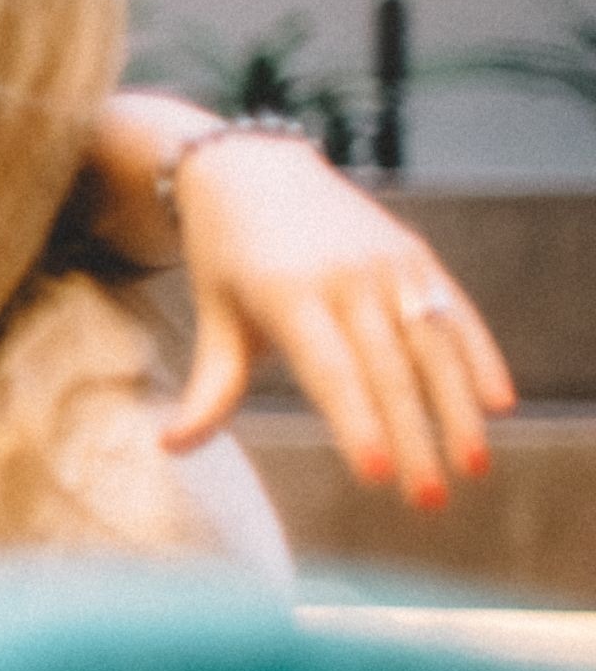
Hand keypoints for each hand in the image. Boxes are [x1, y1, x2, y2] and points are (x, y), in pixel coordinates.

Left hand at [168, 135, 513, 505]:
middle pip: (388, 370)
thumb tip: (172, 447)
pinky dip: (481, 356)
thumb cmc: (225, 258)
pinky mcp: (416, 254)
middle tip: (426, 501)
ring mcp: (388, 262)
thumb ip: (210, 386)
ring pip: (434, 345)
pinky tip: (498, 404)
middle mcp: (346, 276)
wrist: (252, 168)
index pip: (331, 371)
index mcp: (287, 292)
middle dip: (413, 439)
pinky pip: (457, 311)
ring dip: (457, 409)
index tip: (378, 475)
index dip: (356, 424)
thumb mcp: (214, 314)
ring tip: (473, 467)